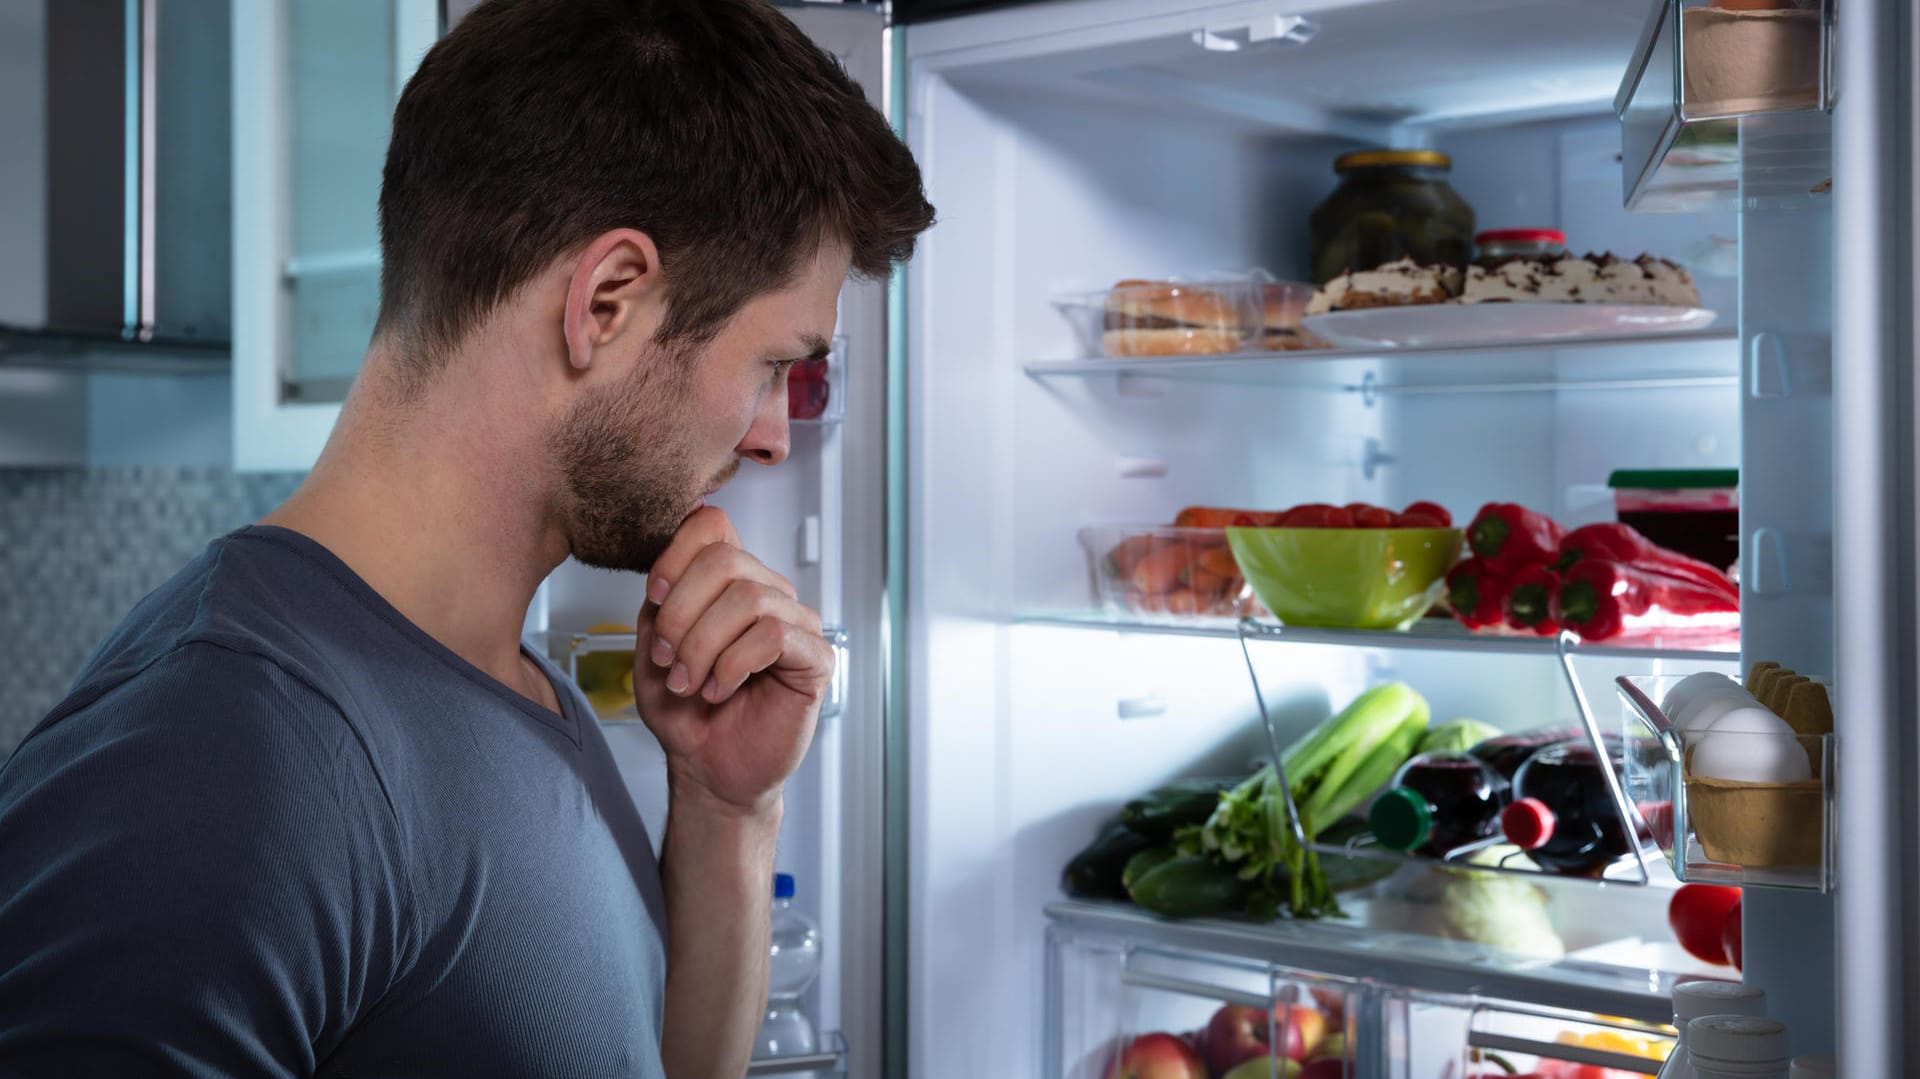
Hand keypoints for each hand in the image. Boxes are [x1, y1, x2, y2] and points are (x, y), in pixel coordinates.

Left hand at [633, 507, 831, 813]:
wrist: (707, 767)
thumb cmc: (684, 710)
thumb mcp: (652, 647)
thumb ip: (661, 599)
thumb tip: (677, 554)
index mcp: (729, 581)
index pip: (713, 525)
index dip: (677, 553)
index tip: (655, 596)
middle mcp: (767, 592)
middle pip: (725, 561)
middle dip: (681, 613)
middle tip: (665, 659)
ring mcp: (796, 622)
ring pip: (747, 599)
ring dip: (702, 647)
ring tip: (689, 683)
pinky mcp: (815, 657)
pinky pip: (773, 636)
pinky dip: (732, 665)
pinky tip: (719, 690)